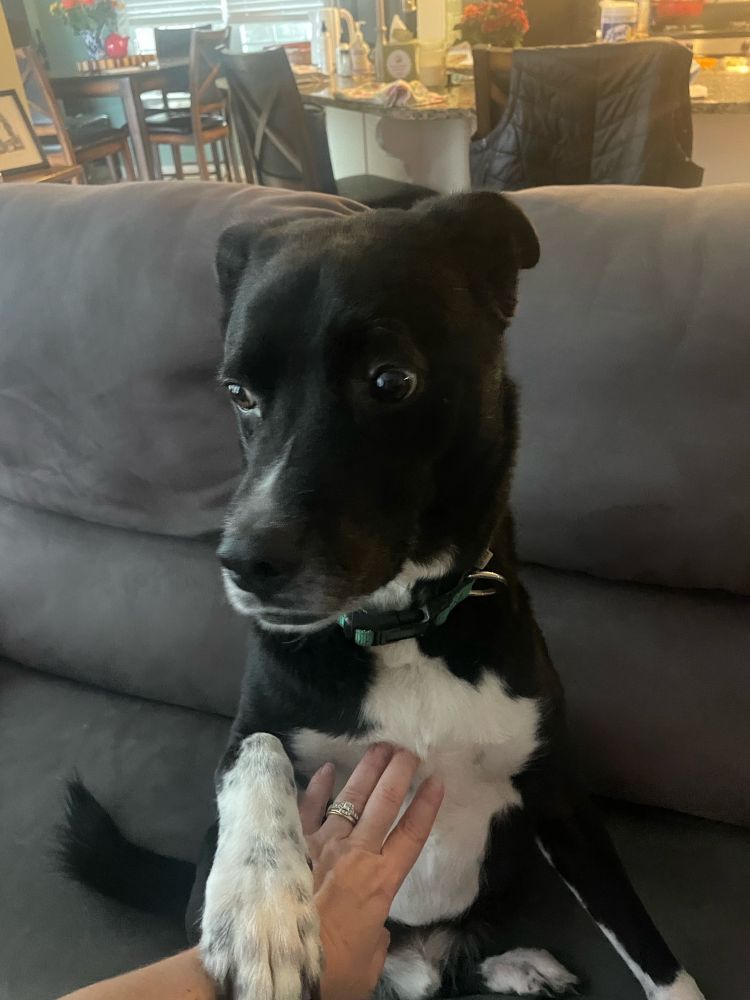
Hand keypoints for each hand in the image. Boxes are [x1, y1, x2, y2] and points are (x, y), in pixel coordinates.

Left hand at [298, 746, 443, 999]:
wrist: (273, 964)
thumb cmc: (328, 972)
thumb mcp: (368, 965)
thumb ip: (376, 938)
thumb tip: (374, 928)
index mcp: (380, 883)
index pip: (411, 836)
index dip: (426, 807)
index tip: (438, 780)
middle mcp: (353, 855)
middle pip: (383, 805)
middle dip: (399, 774)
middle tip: (410, 750)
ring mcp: (320, 846)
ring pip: (349, 798)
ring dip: (367, 771)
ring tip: (381, 747)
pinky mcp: (291, 846)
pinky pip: (307, 808)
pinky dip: (318, 788)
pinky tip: (327, 769)